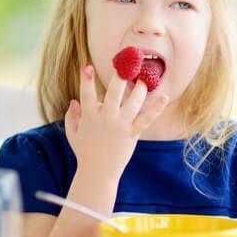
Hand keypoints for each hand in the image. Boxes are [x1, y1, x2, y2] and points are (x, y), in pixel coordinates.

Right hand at [64, 63, 168, 178]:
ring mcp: (120, 125)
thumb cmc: (85, 153)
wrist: (97, 174)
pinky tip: (164, 97)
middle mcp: (106, 118)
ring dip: (140, 88)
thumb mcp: (73, 134)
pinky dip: (156, 108)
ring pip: (133, 101)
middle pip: (114, 92)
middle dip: (121, 76)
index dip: (87, 79)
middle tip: (128, 63)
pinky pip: (146, 118)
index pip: (87, 94)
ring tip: (144, 79)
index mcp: (89, 116)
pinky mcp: (133, 133)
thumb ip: (72, 116)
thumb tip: (74, 101)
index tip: (88, 65)